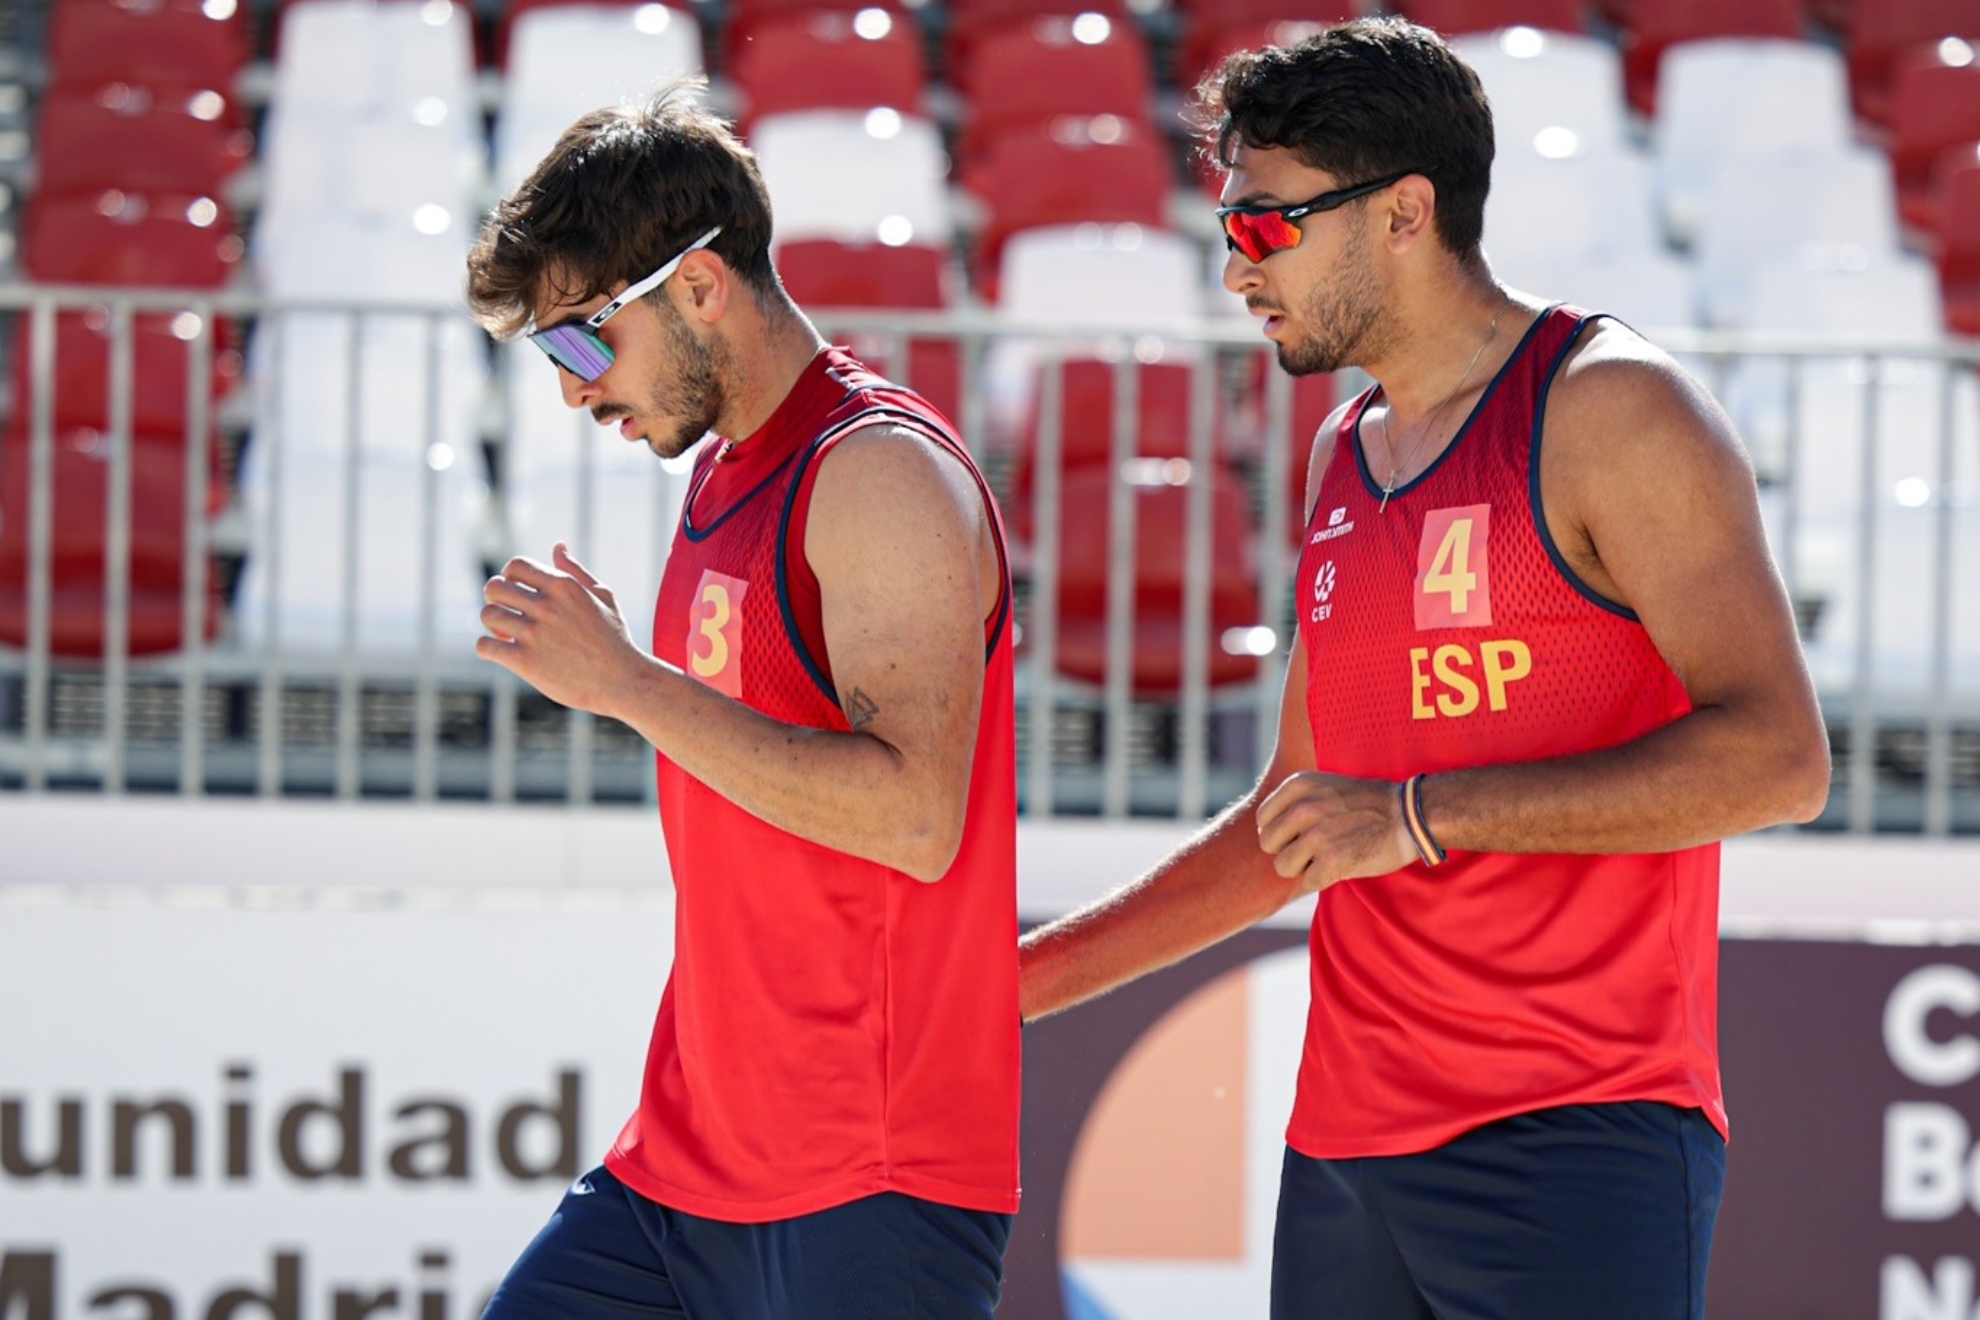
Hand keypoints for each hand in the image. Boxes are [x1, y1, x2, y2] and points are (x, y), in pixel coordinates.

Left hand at [476, 542, 641, 714]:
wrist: (623, 681)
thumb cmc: (615, 639)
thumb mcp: (603, 597)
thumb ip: (575, 571)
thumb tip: (558, 546)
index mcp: (563, 586)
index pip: (515, 566)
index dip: (509, 577)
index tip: (517, 593)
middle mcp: (547, 605)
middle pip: (494, 587)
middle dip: (495, 599)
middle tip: (507, 614)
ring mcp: (534, 633)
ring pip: (488, 615)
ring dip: (492, 624)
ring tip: (505, 635)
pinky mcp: (525, 661)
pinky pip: (485, 646)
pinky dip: (486, 649)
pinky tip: (500, 653)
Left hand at [1255, 771, 1415, 893]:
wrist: (1409, 815)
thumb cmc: (1367, 804)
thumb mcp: (1325, 787)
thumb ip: (1294, 802)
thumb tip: (1263, 830)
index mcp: (1299, 786)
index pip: (1263, 818)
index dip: (1280, 832)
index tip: (1301, 833)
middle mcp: (1304, 807)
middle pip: (1267, 844)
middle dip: (1287, 851)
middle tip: (1313, 849)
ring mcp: (1317, 835)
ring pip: (1283, 867)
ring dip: (1304, 868)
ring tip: (1327, 857)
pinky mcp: (1332, 861)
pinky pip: (1308, 882)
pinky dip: (1324, 880)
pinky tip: (1343, 865)